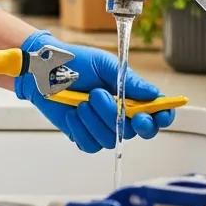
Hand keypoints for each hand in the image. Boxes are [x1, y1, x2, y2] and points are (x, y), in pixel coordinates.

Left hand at [14, 31, 175, 152]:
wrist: (44, 69)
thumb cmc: (76, 62)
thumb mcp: (104, 65)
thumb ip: (128, 81)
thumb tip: (153, 94)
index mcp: (130, 95)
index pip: (155, 113)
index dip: (161, 118)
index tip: (158, 115)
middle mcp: (119, 114)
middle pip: (134, 130)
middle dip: (121, 116)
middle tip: (110, 101)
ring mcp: (101, 126)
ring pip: (110, 139)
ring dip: (96, 118)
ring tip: (83, 99)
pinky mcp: (83, 135)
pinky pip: (90, 144)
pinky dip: (81, 127)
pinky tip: (73, 111)